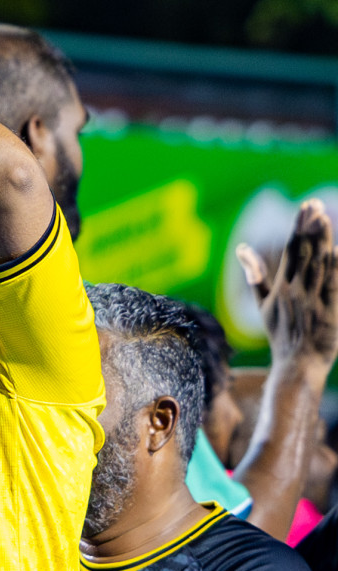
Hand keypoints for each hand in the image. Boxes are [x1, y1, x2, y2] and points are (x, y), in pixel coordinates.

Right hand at [237, 198, 337, 373]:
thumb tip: (243, 250)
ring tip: (324, 219)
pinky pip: (333, 286)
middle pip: (303, 253)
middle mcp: (294, 292)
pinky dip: (335, 268)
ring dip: (321, 241)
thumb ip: (255, 277)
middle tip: (314, 205)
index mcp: (280, 288)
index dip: (298, 228)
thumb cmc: (281, 335)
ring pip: (318, 265)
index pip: (289, 251)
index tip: (306, 208)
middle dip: (309, 228)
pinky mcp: (330, 312)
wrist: (296, 365)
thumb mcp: (262, 306)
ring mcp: (312, 302)